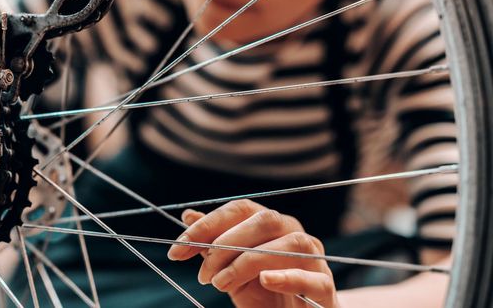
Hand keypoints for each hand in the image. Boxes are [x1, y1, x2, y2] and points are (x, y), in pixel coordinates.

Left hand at [167, 199, 338, 307]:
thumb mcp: (231, 269)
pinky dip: (287, 276)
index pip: (240, 209)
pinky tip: (265, 280)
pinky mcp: (326, 287)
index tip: (177, 249)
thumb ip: (214, 244)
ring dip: (248, 262)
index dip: (207, 224)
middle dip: (225, 244)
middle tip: (202, 273)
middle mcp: (294, 233)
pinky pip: (312, 276)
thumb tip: (188, 215)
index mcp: (270, 224)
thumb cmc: (263, 293)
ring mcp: (314, 258)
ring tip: (220, 284)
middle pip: (264, 220)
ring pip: (288, 244)